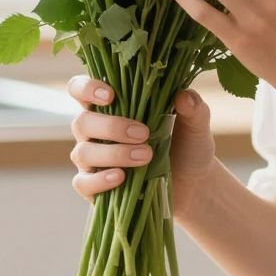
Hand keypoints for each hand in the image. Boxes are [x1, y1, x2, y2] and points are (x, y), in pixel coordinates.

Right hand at [67, 79, 216, 207]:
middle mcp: (94, 131)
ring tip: (146, 156)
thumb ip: (193, 108)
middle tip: (143, 133)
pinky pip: (83, 183)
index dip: (86, 88)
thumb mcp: (196, 125)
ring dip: (113, 153)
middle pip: (82, 122)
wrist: (194, 184)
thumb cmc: (188, 145)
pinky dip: (99, 180)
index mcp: (110, 106)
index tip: (110, 95)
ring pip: (82, 152)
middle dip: (110, 127)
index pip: (80, 89)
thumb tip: (184, 96)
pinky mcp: (94, 187)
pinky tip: (121, 177)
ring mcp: (92, 160)